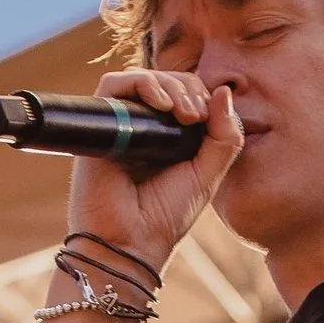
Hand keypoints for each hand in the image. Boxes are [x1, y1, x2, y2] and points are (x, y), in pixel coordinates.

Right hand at [63, 70, 241, 275]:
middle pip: (166, 79)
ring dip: (170, 86)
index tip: (208, 119)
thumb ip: (224, 137)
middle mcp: (140, 126)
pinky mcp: (99, 126)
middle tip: (196, 117)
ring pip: (142, 78)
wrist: (129, 244)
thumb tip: (224, 91)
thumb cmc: (165, 217)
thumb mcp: (207, 175)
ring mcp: (118, 124)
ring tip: (183, 113)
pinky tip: (161, 104)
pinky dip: (141, 83)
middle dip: (188, 89)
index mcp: (166, 135)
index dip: (200, 94)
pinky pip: (113, 84)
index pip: (184, 91)